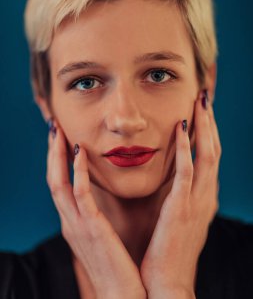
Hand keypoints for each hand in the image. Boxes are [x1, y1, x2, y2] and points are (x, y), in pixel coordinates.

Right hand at [46, 123, 146, 298]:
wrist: (123, 296)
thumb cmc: (117, 266)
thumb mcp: (101, 237)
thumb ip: (96, 217)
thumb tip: (101, 200)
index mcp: (74, 222)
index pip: (59, 184)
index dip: (57, 160)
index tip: (62, 138)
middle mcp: (70, 221)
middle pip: (52, 179)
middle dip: (52, 153)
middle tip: (54, 128)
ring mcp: (77, 226)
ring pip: (59, 184)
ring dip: (57, 156)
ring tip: (59, 132)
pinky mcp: (91, 229)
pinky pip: (80, 196)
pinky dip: (76, 173)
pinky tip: (80, 153)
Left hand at [140, 90, 220, 297]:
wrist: (168, 282)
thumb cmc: (169, 249)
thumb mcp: (179, 217)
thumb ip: (180, 195)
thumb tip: (176, 176)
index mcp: (204, 196)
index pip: (210, 156)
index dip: (208, 131)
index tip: (201, 110)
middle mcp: (206, 195)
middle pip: (213, 149)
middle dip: (209, 122)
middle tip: (204, 97)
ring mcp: (197, 201)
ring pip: (207, 155)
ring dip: (203, 127)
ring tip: (199, 103)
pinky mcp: (182, 208)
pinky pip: (187, 172)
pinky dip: (186, 148)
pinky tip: (180, 128)